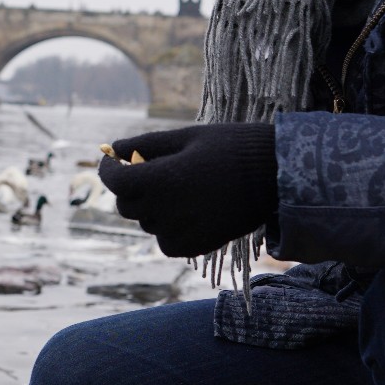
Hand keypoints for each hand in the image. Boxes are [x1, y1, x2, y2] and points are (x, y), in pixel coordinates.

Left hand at [99, 123, 277, 258]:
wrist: (276, 176)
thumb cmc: (232, 148)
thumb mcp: (186, 137)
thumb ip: (146, 144)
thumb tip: (113, 149)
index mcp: (160, 180)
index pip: (115, 181)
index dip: (108, 169)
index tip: (112, 160)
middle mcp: (165, 211)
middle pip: (127, 205)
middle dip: (131, 188)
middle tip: (150, 170)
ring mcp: (179, 233)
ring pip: (147, 223)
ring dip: (152, 207)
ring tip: (181, 187)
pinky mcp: (195, 247)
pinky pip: (166, 242)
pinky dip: (168, 228)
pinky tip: (189, 209)